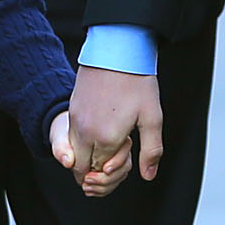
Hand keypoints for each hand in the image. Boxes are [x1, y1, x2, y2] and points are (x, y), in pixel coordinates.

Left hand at [52, 109, 122, 197]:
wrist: (66, 141)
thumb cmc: (65, 137)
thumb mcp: (59, 140)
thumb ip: (62, 149)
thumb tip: (68, 162)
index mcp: (110, 132)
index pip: (125, 146)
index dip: (117, 160)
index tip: (104, 169)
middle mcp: (118, 145)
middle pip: (125, 165)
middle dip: (107, 178)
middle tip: (87, 179)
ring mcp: (117, 159)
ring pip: (121, 176)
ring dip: (104, 186)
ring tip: (85, 186)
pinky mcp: (112, 171)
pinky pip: (114, 183)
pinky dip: (102, 190)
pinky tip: (89, 190)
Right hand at [68, 63, 164, 184]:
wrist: (117, 49)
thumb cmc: (137, 81)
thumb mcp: (152, 118)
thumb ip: (151, 151)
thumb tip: (148, 175)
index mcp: (105, 139)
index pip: (102, 172)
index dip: (115, 169)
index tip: (128, 150)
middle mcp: (85, 133)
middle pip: (83, 167)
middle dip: (98, 168)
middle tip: (119, 151)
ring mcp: (75, 120)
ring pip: (75, 153)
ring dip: (90, 154)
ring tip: (112, 137)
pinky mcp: (72, 109)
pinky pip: (73, 136)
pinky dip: (84, 140)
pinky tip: (103, 124)